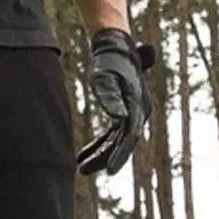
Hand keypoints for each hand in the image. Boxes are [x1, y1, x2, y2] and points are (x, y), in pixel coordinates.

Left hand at [77, 28, 154, 175]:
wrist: (115, 46)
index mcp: (137, 106)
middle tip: (83, 171)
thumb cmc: (109, 61)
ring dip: (99, 154)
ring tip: (80, 167)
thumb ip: (110, 98)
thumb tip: (120, 119)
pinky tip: (82, 155)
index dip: (119, 155)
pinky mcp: (123, 111)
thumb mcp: (105, 79)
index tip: (109, 172)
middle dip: (104, 159)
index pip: (129, 137)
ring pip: (116, 140)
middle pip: (122, 142)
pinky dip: (98, 145)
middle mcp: (138, 112)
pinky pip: (111, 134)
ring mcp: (131, 112)